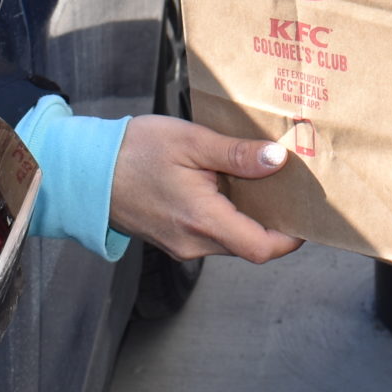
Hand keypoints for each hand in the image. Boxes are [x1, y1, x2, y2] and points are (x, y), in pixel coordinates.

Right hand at [109, 116, 302, 262]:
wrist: (83, 171)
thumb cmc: (133, 151)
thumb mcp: (190, 142)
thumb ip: (236, 154)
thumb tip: (278, 160)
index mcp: (202, 221)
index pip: (262, 249)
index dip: (292, 237)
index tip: (307, 213)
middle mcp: (193, 242)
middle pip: (250, 243)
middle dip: (273, 218)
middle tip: (288, 183)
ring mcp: (181, 244)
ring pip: (231, 238)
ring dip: (248, 215)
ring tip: (257, 176)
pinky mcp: (172, 238)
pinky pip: (211, 233)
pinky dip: (227, 214)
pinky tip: (226, 183)